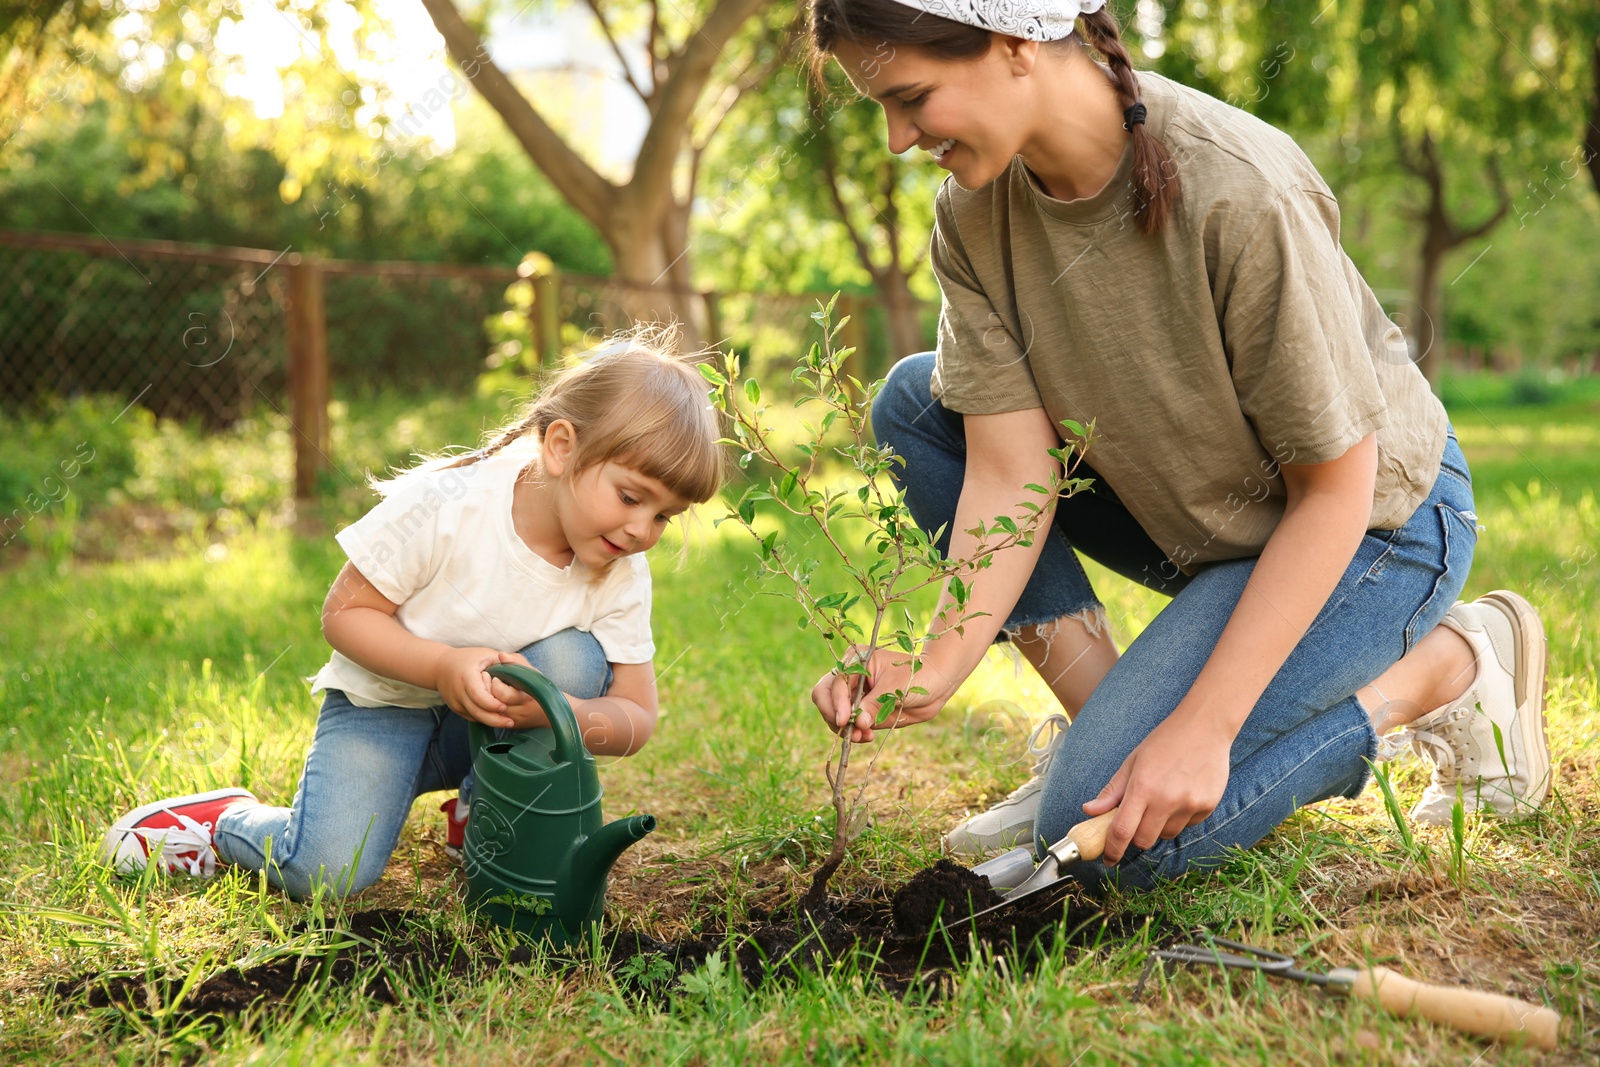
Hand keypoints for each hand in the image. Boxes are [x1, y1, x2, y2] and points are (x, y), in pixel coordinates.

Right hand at [436, 648, 545, 728]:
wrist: (440, 666)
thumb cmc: (469, 658)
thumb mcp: (487, 654)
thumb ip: (505, 662)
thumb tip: (521, 671)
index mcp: (467, 677)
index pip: (478, 695)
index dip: (491, 703)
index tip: (504, 706)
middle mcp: (458, 692)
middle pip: (477, 711)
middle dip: (494, 719)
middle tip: (511, 722)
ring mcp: (455, 702)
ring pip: (474, 717)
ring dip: (491, 722)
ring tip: (508, 723)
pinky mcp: (456, 709)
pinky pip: (471, 717)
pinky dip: (484, 719)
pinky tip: (496, 720)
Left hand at [483, 653, 559, 729]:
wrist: (550, 710)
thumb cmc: (540, 686)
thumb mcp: (532, 671)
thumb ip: (517, 661)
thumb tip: (501, 655)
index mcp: (527, 696)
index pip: (503, 694)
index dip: (495, 684)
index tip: (494, 676)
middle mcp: (520, 711)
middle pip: (495, 705)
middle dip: (487, 691)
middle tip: (486, 681)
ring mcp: (514, 721)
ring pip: (492, 713)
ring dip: (487, 700)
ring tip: (486, 689)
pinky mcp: (510, 726)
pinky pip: (494, 719)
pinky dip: (489, 708)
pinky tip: (490, 698)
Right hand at [809, 645, 958, 743]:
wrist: (936, 684)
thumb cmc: (917, 675)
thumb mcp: (895, 688)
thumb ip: (874, 705)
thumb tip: (857, 723)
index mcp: (855, 661)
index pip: (835, 683)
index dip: (837, 703)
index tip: (844, 721)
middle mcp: (850, 677)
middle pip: (824, 696)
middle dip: (833, 714)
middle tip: (846, 729)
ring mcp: (854, 695)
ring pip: (833, 713)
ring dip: (843, 728)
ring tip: (861, 736)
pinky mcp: (862, 711)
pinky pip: (848, 725)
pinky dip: (853, 733)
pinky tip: (867, 736)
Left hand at [1081, 707, 1231, 863]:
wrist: (1206, 727)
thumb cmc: (1165, 741)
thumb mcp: (1133, 761)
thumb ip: (1112, 790)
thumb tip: (1089, 810)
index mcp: (1142, 787)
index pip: (1122, 831)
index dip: (1112, 850)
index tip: (1107, 859)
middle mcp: (1167, 799)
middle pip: (1144, 840)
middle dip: (1135, 836)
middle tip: (1137, 818)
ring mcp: (1190, 804)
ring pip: (1167, 835)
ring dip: (1159, 827)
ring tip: (1163, 799)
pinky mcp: (1208, 806)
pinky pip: (1187, 825)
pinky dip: (1180, 818)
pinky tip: (1182, 794)